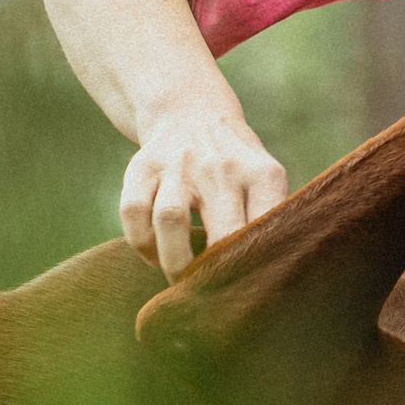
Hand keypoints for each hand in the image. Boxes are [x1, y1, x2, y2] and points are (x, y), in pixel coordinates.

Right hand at [120, 107, 288, 279]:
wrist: (192, 110)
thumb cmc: (238, 166)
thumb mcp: (267, 179)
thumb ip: (272, 220)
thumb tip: (271, 279)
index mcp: (262, 174)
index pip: (263, 232)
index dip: (253, 270)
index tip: (247, 292)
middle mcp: (222, 167)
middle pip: (222, 233)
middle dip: (214, 274)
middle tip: (210, 294)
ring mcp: (179, 164)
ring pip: (170, 221)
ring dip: (173, 261)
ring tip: (180, 279)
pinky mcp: (142, 166)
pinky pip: (132, 212)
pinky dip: (141, 243)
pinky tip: (153, 253)